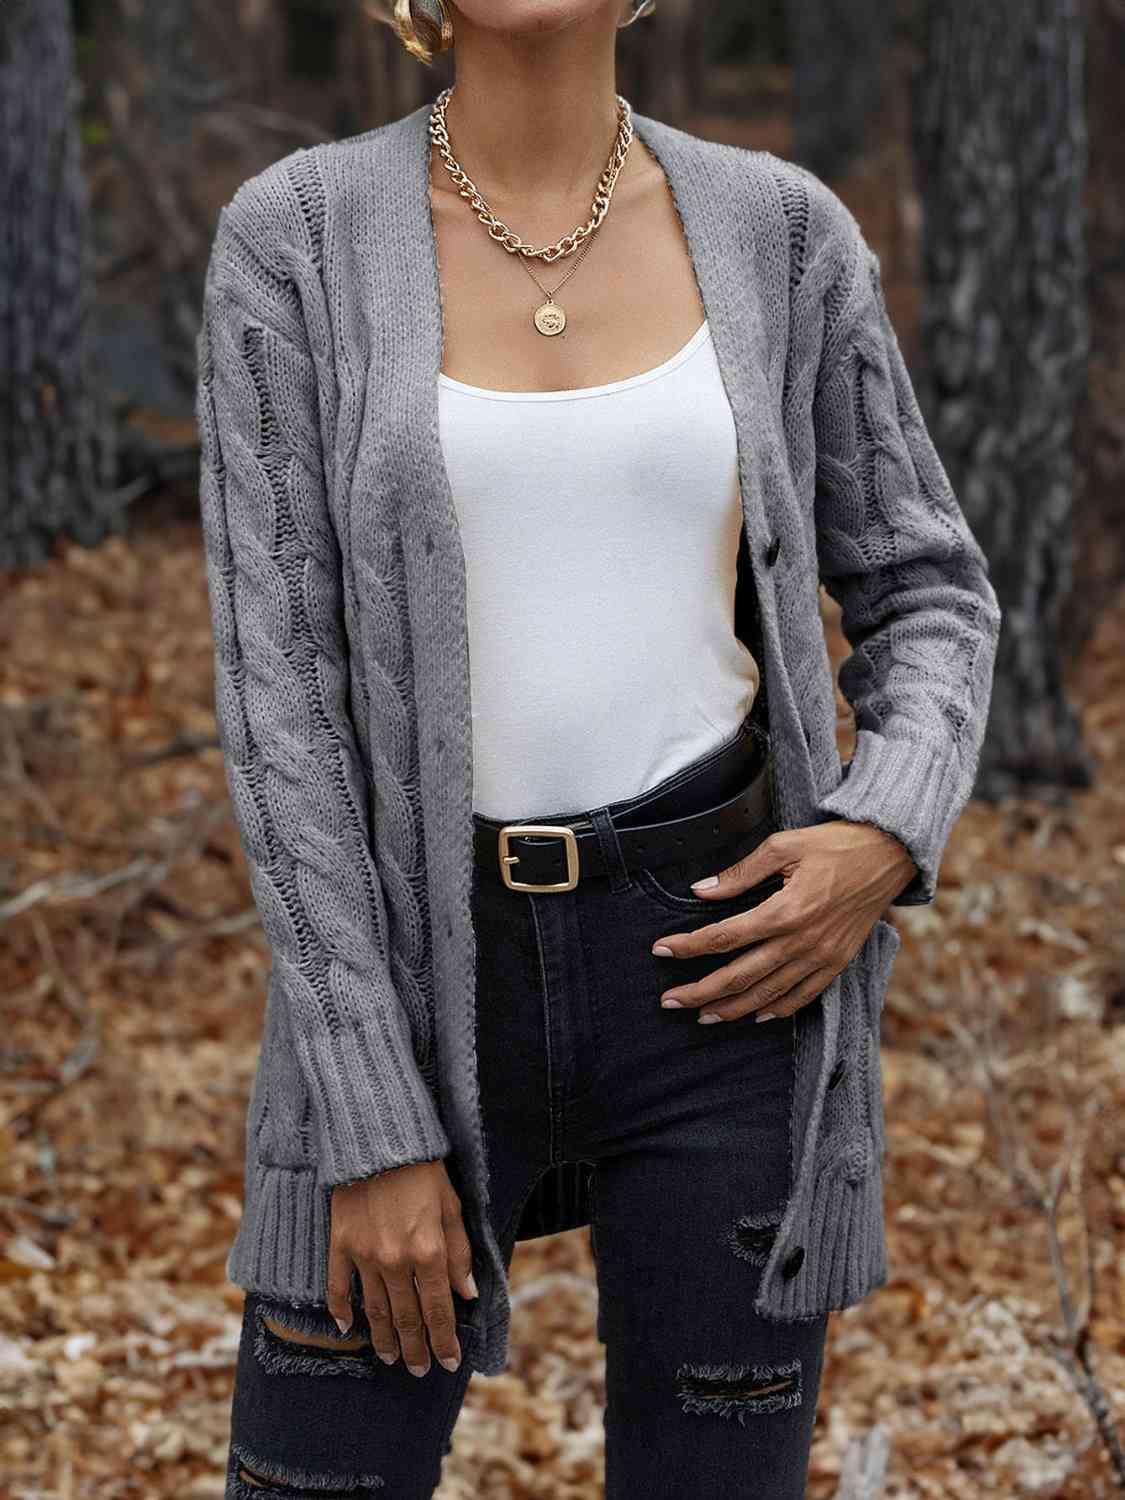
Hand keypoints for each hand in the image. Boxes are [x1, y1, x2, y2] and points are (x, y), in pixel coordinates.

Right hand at [327, 1159, 477, 1375]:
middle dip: (415, 1348)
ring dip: (384, 1338)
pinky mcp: (340, 1244)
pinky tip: (347, 1328)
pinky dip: (341, 1311)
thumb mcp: (452, 1206)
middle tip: (418, 1370)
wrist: (378, 1140)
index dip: (444, 1340)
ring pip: (374, 1310)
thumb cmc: (423, 1170)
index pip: (438, 1310)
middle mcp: (396, 1261)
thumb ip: (459, 1253)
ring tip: (391, 1357)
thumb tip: (467, 1294)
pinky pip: (337, 1287)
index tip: (449, 1362)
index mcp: (428, 1252)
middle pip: (406, 1318)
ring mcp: (364, 1255)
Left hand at [650, 819, 916, 1023]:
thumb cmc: (835, 844)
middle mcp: (802, 941)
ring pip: (768, 994)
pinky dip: (776, 1011)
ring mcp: (822, 957)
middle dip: (700, 992)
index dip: (688, 946)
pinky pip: (803, 997)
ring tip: (703, 1016)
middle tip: (670, 1001)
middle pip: (740, 976)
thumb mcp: (783, 846)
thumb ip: (740, 873)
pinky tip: (755, 1016)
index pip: (724, 937)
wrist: (889, 854)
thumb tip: (701, 891)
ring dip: (732, 1009)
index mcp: (785, 910)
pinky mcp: (837, 963)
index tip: (661, 950)